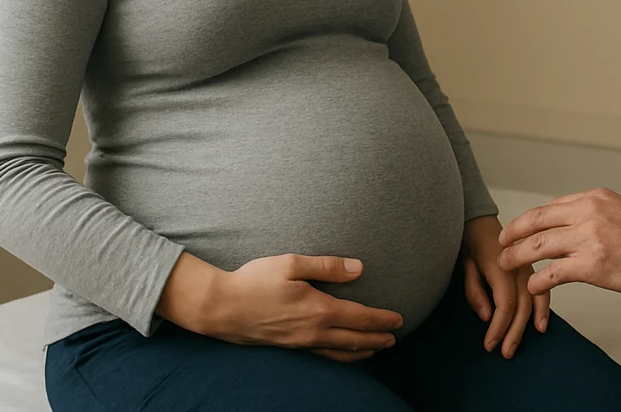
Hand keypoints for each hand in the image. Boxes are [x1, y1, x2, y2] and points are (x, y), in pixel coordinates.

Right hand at [156, 251, 402, 363]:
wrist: (220, 307)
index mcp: (318, 309)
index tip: (399, 320)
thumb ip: (328, 266)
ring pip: (339, 352)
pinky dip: (339, 357)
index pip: (360, 318)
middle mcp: (312, 331)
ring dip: (361, 351)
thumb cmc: (254, 280)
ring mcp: (300, 342)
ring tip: (376, 349)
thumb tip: (359, 268)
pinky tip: (342, 354)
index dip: (382, 320)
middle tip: (395, 338)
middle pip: (354, 339)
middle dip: (377, 339)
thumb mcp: (292, 263)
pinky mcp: (288, 347)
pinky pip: (322, 356)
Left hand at [462, 215, 549, 358]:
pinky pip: (541, 291)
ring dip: (528, 325)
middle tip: (504, 353)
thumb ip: (475, 292)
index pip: (505, 303)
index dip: (499, 327)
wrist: (480, 221)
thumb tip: (487, 316)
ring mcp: (527, 268)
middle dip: (513, 332)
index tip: (490, 344)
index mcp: (501, 267)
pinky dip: (543, 308)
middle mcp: (518, 268)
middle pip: (522, 306)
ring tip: (519, 345)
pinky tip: (541, 325)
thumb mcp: (466, 266)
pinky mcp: (530, 270)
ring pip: (534, 300)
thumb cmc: (471, 242)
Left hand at [497, 189, 620, 297]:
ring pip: (537, 246)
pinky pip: (552, 274)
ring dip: (516, 257)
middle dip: (513, 233)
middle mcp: (587, 213)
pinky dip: (537, 282)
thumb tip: (586, 225)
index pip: (552, 206)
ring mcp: (587, 238)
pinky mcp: (591, 265)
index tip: (521, 227)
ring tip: (505, 265)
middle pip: (536, 221)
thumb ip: (601, 215)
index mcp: (595, 198)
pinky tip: (532, 288)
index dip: (531, 219)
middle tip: (501, 243)